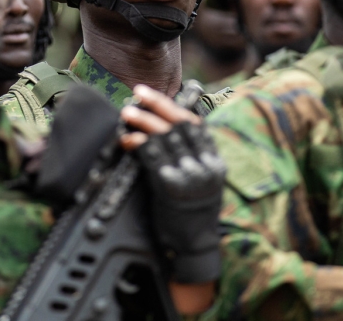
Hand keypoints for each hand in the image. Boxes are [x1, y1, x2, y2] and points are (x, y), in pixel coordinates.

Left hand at [122, 84, 225, 284]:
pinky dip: (139, 145)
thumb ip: (192, 159)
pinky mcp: (172, 187)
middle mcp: (206, 166)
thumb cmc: (192, 217)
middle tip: (138, 93)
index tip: (158, 96)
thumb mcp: (202, 185)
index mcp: (215, 163)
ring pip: (165, 138)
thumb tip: (167, 133)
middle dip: (157, 106)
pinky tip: (128, 139)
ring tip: (127, 112)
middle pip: (179, 126)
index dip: (175, 107)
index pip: (197, 126)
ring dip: (143, 122)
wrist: (195, 248)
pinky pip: (152, 158)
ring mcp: (190, 175)